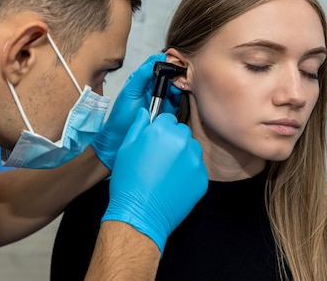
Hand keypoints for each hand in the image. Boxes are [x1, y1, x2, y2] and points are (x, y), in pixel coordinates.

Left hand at [91, 53, 181, 169]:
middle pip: (170, 74)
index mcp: (142, 79)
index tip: (172, 61)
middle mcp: (153, 87)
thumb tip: (156, 60)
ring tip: (174, 87)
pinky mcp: (167, 110)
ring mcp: (161, 98)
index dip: (166, 60)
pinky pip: (177, 100)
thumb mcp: (130, 91)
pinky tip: (176, 95)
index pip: (158, 63)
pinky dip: (179, 96)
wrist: (120, 137)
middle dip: (175, 73)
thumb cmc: (121, 115)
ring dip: (178, 84)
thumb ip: (142, 75)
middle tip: (176, 75)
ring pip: (175, 86)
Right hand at [102, 108, 207, 253]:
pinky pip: (197, 168)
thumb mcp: (125, 148)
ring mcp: (195, 161)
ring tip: (166, 171)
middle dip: (172, 140)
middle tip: (159, 157)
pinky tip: (173, 183)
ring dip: (182, 154)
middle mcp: (182, 142)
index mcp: (162, 131)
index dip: (160, 129)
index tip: (154, 140)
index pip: (168, 119)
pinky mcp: (202, 179)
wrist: (140, 214)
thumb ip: (138, 126)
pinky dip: (188, 172)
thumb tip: (145, 113)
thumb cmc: (128, 181)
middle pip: (182, 132)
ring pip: (192, 149)